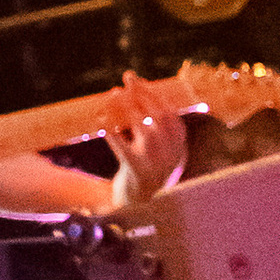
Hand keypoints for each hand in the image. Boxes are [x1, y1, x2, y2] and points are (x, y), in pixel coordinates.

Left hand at [104, 71, 190, 207]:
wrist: (139, 203)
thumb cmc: (147, 168)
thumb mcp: (161, 148)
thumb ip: (155, 124)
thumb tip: (136, 89)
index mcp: (178, 145)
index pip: (170, 113)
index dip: (154, 94)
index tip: (139, 80)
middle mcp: (171, 153)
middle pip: (157, 115)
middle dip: (142, 92)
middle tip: (127, 77)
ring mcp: (155, 162)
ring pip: (142, 126)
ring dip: (127, 106)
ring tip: (113, 94)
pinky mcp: (136, 170)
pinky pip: (122, 145)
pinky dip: (110, 130)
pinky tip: (101, 119)